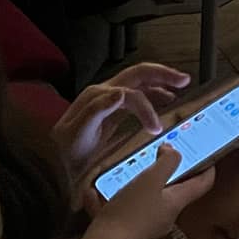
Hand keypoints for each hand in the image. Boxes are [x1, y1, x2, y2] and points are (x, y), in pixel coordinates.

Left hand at [53, 76, 175, 173]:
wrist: (54, 164)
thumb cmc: (66, 151)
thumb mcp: (79, 133)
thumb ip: (97, 111)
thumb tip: (120, 92)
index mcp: (98, 95)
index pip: (132, 93)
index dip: (147, 108)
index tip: (156, 128)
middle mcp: (104, 92)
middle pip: (139, 74)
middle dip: (163, 75)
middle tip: (184, 80)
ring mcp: (109, 99)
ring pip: (140, 82)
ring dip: (161, 82)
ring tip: (180, 87)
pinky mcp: (112, 109)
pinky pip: (138, 94)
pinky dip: (154, 93)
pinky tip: (164, 99)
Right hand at [92, 144, 216, 238]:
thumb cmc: (130, 213)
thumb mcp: (151, 179)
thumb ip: (167, 162)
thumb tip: (172, 150)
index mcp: (175, 202)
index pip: (202, 183)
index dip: (207, 166)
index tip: (205, 152)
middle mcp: (164, 215)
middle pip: (172, 190)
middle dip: (164, 172)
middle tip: (155, 157)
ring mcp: (144, 226)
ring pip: (142, 199)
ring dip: (133, 184)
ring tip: (122, 171)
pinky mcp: (124, 232)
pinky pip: (118, 211)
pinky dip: (107, 200)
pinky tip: (92, 192)